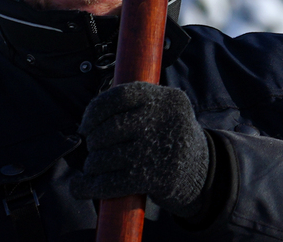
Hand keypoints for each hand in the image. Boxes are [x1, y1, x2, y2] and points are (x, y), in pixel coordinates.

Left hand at [68, 82, 211, 213]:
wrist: (205, 172)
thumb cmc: (172, 138)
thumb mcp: (166, 111)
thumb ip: (136, 106)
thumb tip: (90, 117)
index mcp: (166, 98)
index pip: (119, 96)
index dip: (95, 110)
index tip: (85, 124)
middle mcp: (162, 121)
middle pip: (109, 129)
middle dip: (93, 141)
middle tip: (94, 148)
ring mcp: (158, 150)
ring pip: (105, 157)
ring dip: (92, 165)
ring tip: (94, 167)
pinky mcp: (154, 178)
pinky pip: (110, 183)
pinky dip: (88, 187)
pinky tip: (78, 187)